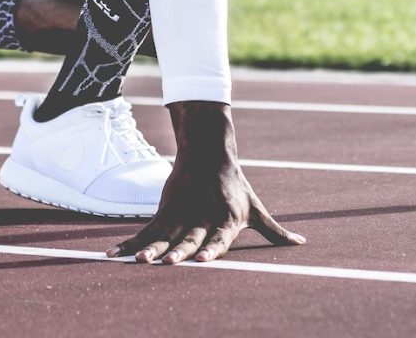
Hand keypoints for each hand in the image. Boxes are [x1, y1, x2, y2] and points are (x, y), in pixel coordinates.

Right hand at [106, 102, 304, 263]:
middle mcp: (204, 218)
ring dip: (150, 249)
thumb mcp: (257, 210)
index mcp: (228, 220)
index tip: (202, 260)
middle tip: (170, 262)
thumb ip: (275, 232)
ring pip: (166, 235)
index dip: (212, 248)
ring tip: (138, 261)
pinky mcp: (166, 209)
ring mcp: (183, 214)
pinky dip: (130, 243)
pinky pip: (147, 230)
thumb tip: (301, 243)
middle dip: (180, 251)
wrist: (209, 153)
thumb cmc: (236, 187)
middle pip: (191, 237)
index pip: (220, 237)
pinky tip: (114, 255)